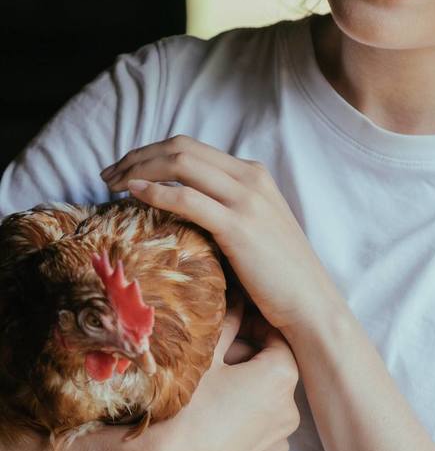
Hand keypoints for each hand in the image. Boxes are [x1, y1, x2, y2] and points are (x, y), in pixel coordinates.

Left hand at [100, 136, 339, 331]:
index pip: (191, 147)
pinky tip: (134, 196)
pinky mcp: (238, 227)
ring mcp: (246, 200)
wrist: (311, 302)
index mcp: (253, 174)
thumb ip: (225, 208)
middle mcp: (250, 178)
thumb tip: (183, 207)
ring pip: (180, 164)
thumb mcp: (254, 227)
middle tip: (108, 175)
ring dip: (138, 169)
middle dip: (137, 156)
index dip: (150, 152)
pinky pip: (186, 198)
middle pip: (181, 147)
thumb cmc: (279, 274)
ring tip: (112, 185)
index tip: (124, 170)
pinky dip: (155, 192)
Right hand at [135, 305, 300, 450]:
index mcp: (281, 377)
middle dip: (251, 363)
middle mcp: (291, 411)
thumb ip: (229, 323)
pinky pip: (260, 433)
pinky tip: (217, 421)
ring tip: (216, 392)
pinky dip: (246, 424)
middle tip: (219, 359)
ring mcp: (278, 442)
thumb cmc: (186, 405)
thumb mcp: (206, 355)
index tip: (237, 325)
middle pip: (274, 374)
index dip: (256, 328)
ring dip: (250, 394)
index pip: (278, 340)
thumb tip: (236, 298)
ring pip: (268, 405)